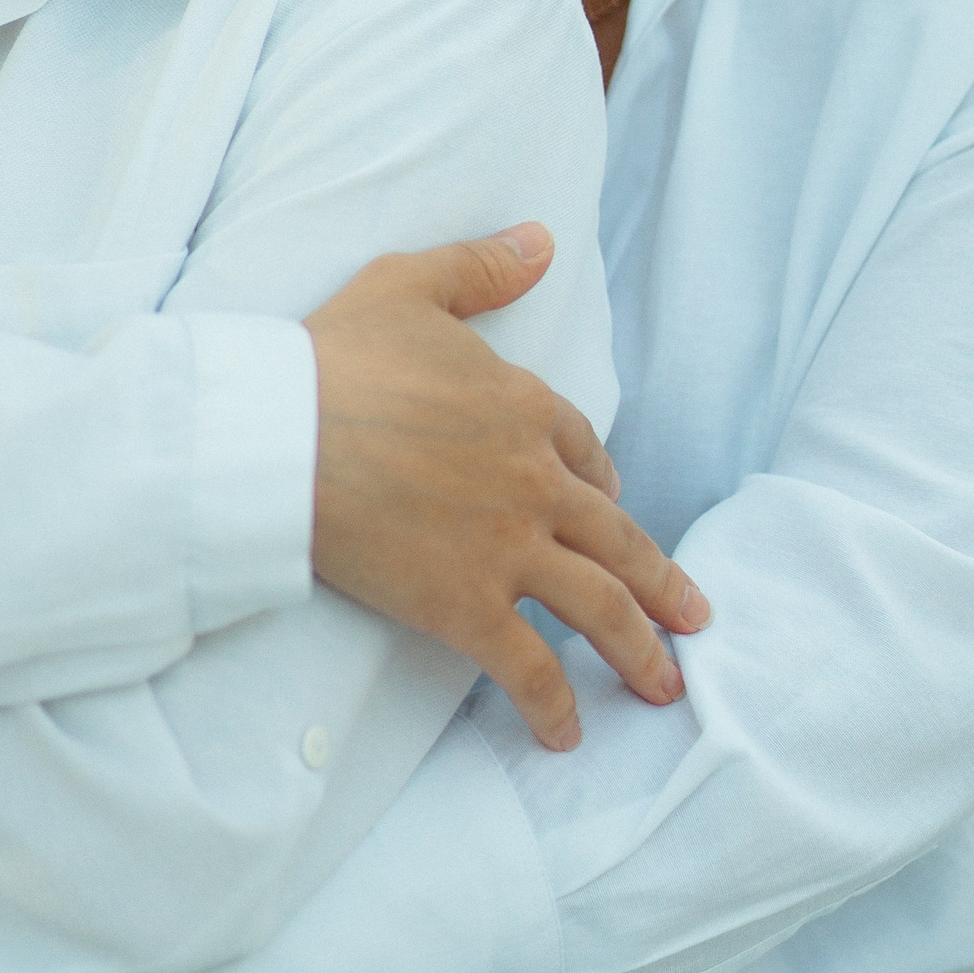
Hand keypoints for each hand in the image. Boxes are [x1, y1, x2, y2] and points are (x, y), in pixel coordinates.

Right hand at [305, 226, 707, 750]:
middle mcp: (532, 481)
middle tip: (694, 618)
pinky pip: (526, 666)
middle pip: (616, 538)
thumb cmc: (332, 357)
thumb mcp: (410, 286)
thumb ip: (481, 268)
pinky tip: (568, 734)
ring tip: (665, 686)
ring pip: (595, 606)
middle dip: (661, 583)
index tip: (613, 505)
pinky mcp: (464, 606)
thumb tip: (542, 238)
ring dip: (638, 649)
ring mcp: (505, 548)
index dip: (604, 484)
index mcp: (522, 408)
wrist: (279, 433)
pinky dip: (553, 704)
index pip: (585, 452)